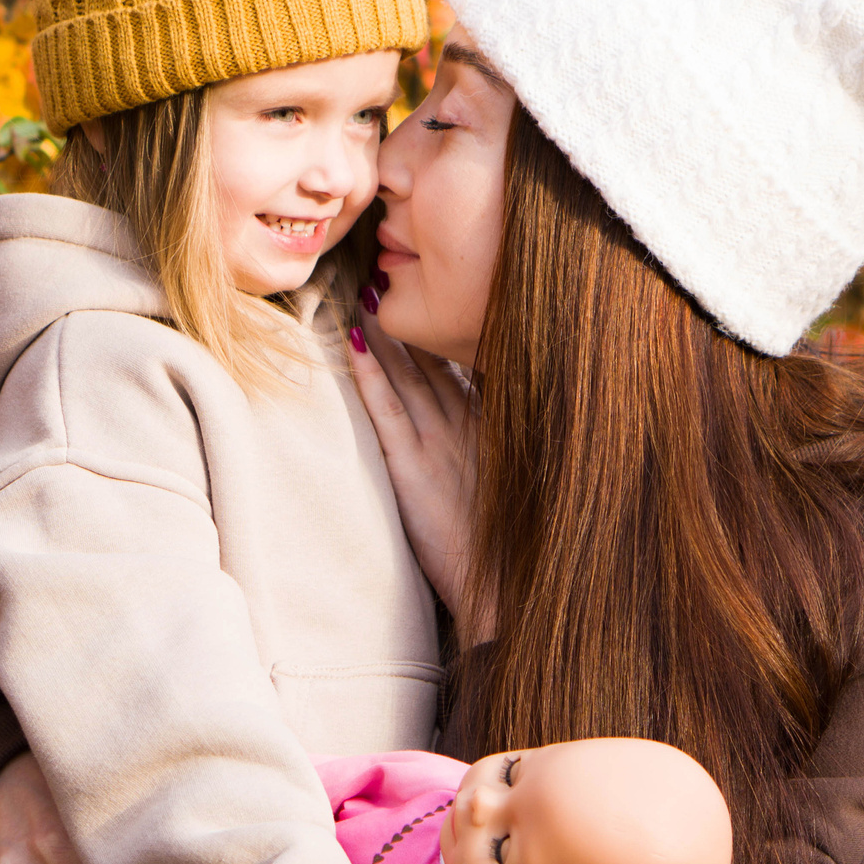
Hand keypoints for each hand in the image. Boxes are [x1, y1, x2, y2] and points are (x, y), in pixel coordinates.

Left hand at [349, 318, 483, 631]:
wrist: (504, 589)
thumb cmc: (508, 548)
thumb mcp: (510, 485)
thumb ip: (494, 449)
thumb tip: (481, 425)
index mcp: (492, 427)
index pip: (460, 365)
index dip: (442, 328)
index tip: (430, 291)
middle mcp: (466, 426)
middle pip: (432, 359)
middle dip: (412, 317)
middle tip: (390, 273)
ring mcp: (439, 444)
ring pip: (407, 374)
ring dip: (386, 332)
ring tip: (367, 290)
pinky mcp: (413, 468)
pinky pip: (386, 410)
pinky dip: (369, 374)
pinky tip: (353, 341)